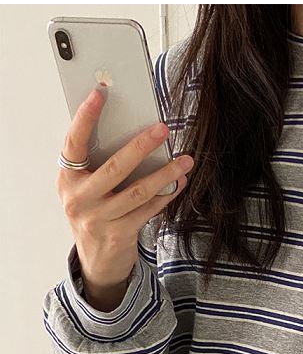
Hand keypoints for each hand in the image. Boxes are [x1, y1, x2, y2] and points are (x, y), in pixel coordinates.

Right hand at [56, 85, 194, 294]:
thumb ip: (96, 162)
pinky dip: (166, 194)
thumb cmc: (93, 212)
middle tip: (163, 128)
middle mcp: (78, 199)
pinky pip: (147, 210)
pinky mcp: (119, 235)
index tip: (99, 93)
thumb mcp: (84, 187)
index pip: (73, 143)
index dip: (85, 117)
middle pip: (114, 168)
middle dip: (140, 146)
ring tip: (185, 160)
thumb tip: (128, 126)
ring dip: (164, 173)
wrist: (96, 261)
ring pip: (137, 191)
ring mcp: (98, 219)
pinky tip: (179, 182)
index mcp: (67, 179)